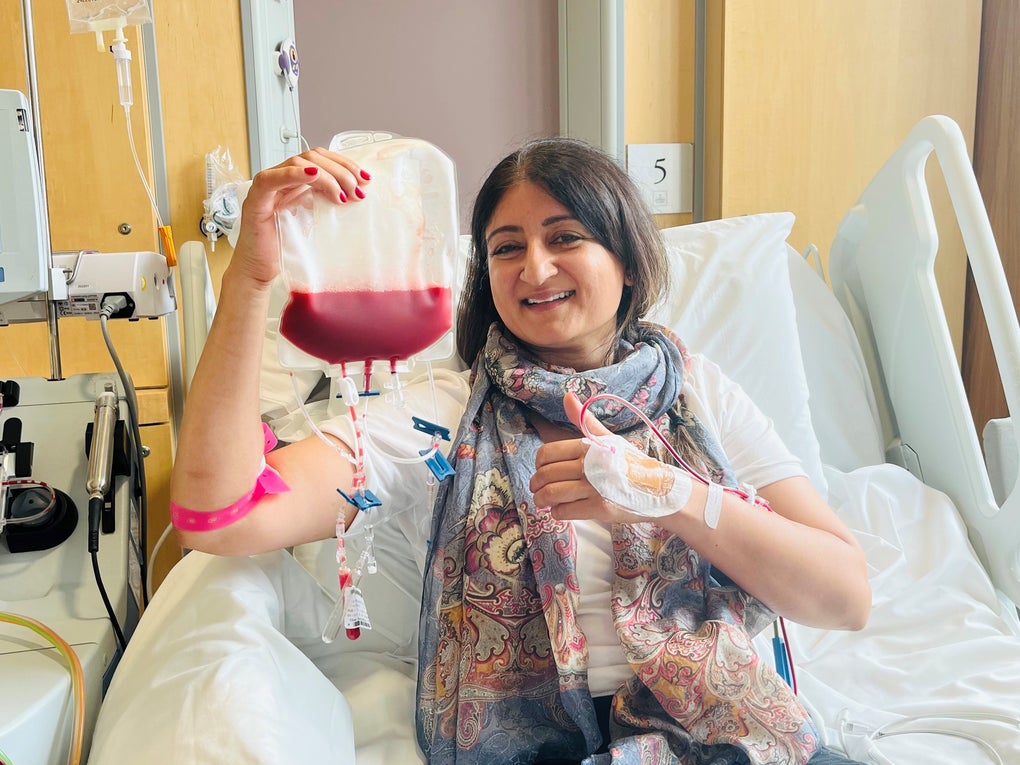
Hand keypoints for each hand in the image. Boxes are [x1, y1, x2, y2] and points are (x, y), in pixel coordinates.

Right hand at [231, 148, 369, 285]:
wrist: (260, 271)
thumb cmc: (285, 249)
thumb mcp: (316, 223)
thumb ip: (329, 205)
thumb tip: (358, 196)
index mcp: (295, 181)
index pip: (321, 159)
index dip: (345, 164)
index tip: (365, 179)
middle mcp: (281, 178)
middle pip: (313, 157)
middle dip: (341, 171)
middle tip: (358, 191)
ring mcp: (268, 186)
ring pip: (298, 162)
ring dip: (327, 176)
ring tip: (343, 195)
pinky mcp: (257, 200)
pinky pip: (272, 179)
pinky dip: (293, 174)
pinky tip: (314, 176)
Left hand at [530, 393, 649, 523]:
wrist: (658, 490)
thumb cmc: (630, 464)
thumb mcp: (609, 438)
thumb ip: (584, 420)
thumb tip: (567, 395)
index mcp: (589, 446)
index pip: (547, 453)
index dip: (538, 464)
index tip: (541, 471)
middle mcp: (590, 464)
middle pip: (546, 475)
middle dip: (536, 485)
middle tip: (538, 490)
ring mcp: (595, 487)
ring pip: (552, 494)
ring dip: (542, 500)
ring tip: (544, 502)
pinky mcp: (600, 508)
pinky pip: (565, 511)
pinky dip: (557, 513)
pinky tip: (560, 510)